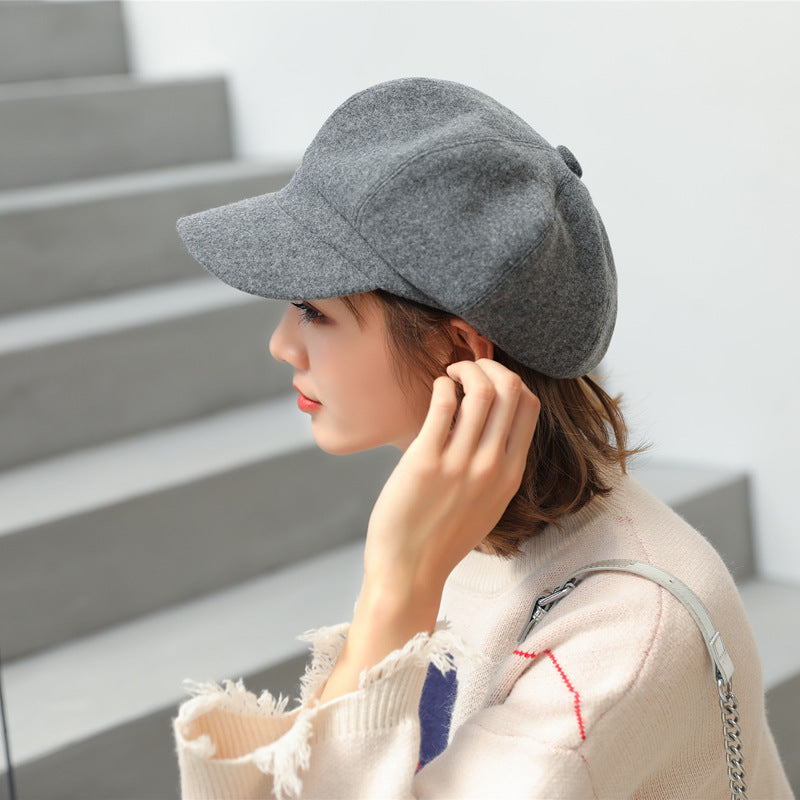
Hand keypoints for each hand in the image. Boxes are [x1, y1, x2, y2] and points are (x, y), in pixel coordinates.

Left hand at [316, 359, 538, 704]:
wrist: (410, 572)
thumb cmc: (442, 537)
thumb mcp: (486, 503)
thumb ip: (494, 467)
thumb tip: (486, 424)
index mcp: (511, 475)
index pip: (530, 407)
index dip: (512, 381)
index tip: (489, 380)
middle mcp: (492, 467)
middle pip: (511, 390)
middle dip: (490, 366)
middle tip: (468, 368)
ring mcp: (461, 464)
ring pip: (481, 392)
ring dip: (466, 369)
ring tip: (451, 374)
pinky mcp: (426, 462)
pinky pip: (443, 404)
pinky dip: (443, 385)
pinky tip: (436, 389)